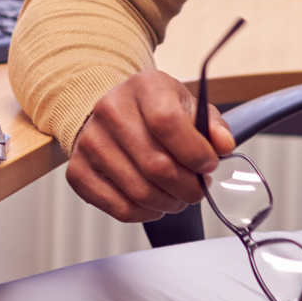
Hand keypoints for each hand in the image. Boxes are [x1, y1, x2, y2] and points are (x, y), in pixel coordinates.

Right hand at [65, 70, 234, 221]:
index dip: (195, 152)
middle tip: (198, 188)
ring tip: (179, 196)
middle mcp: (109, 110)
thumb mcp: (187, 105)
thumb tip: (223, 145)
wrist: (112, 114)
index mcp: (142, 87)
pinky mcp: (78, 172)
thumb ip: (212, 125)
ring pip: (141, 192)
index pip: (167, 122)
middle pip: (156, 165)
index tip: (208, 165)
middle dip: (188, 187)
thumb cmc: (154, 111)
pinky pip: (120, 208)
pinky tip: (156, 202)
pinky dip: (147, 213)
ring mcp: (90, 142)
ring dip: (170, 202)